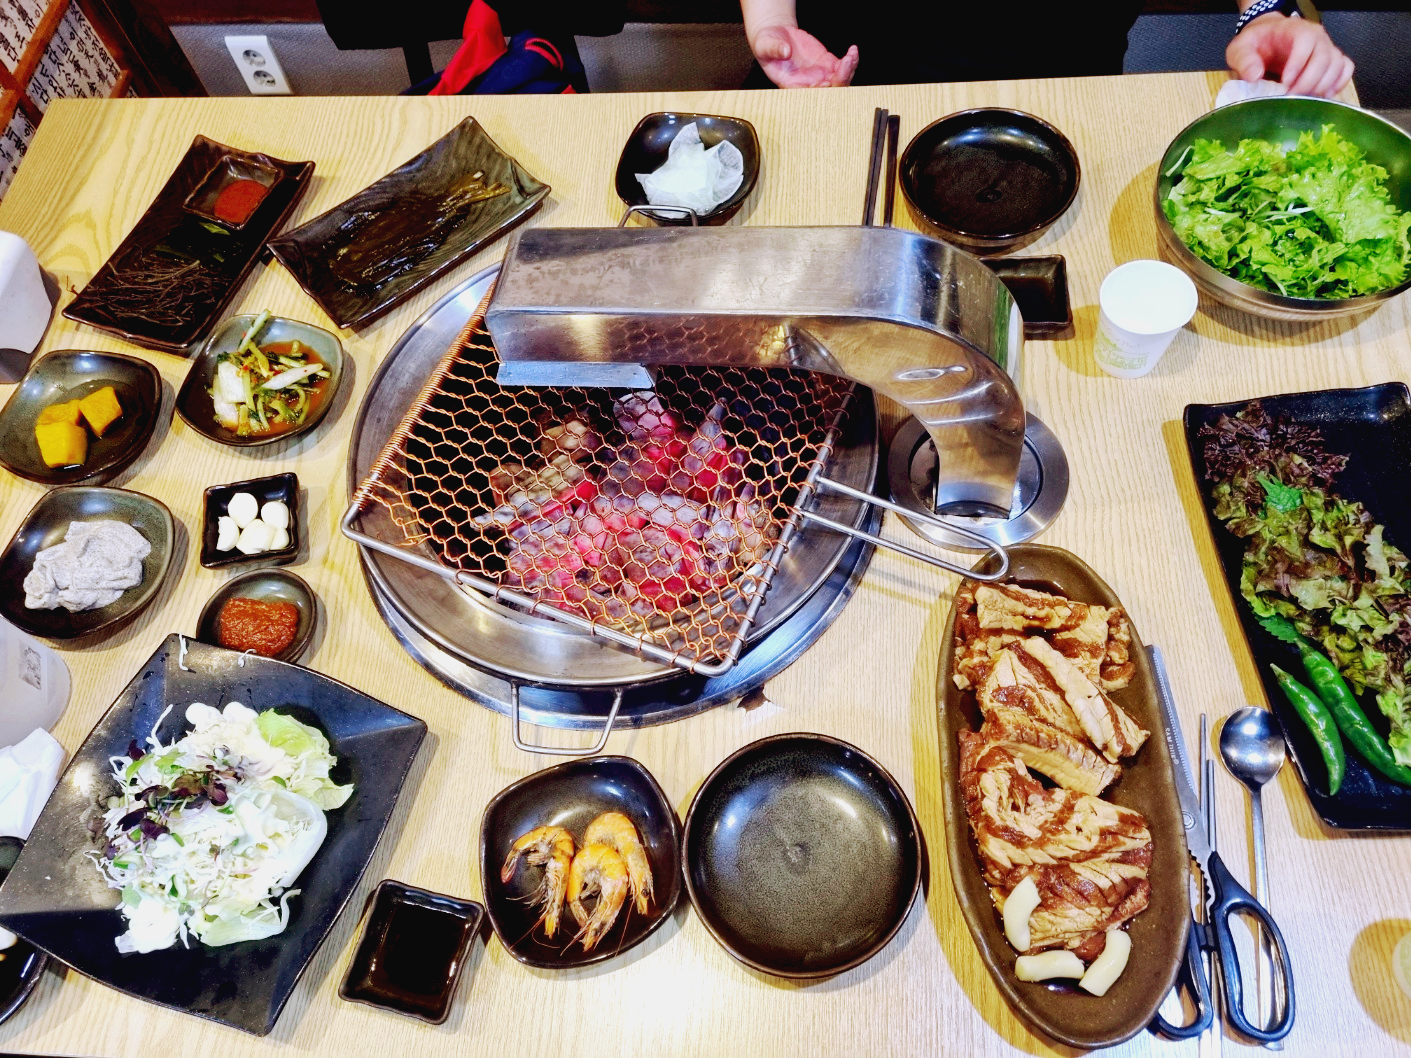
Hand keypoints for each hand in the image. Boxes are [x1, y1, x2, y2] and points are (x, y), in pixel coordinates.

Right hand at [750, 25, 857, 87]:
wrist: (777, 35)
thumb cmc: (766, 44)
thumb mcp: (765, 44)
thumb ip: (773, 49)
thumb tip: (785, 51)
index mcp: (792, 85)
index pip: (809, 94)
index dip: (819, 91)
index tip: (826, 80)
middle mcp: (808, 84)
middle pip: (829, 92)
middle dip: (840, 81)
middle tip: (845, 63)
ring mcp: (820, 74)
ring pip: (841, 81)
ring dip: (849, 71)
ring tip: (850, 55)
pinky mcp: (828, 63)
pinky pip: (844, 68)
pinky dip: (851, 61)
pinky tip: (852, 51)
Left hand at [1226, 14, 1353, 97]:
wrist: (1267, 39)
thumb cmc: (1256, 43)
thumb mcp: (1240, 48)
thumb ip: (1244, 59)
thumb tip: (1254, 76)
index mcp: (1296, 30)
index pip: (1306, 42)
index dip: (1298, 64)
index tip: (1285, 84)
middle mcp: (1317, 37)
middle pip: (1325, 57)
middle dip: (1309, 82)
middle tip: (1291, 99)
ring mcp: (1327, 48)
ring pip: (1337, 65)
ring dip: (1323, 87)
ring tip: (1303, 101)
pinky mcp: (1331, 61)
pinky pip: (1345, 70)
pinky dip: (1338, 84)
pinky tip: (1320, 97)